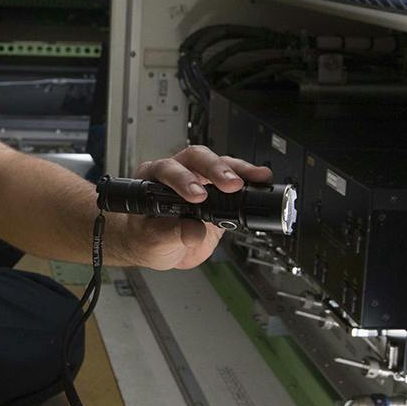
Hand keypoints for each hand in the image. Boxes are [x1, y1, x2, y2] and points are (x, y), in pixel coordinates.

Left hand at [113, 146, 271, 270]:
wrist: (157, 247)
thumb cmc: (145, 237)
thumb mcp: (151, 241)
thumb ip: (169, 235)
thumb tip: (192, 231)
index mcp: (153, 179)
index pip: (168, 170)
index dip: (183, 180)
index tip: (198, 197)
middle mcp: (177, 172)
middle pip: (196, 158)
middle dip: (215, 169)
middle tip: (230, 184)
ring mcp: (199, 179)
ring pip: (218, 163)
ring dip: (238, 170)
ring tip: (256, 177)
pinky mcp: (218, 192)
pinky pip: (234, 178)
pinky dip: (249, 179)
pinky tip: (261, 179)